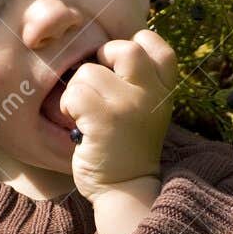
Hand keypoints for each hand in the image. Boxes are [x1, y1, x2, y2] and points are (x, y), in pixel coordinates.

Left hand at [60, 30, 178, 200]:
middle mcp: (152, 95)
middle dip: (102, 60)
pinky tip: (77, 123)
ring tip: (85, 114)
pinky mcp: (104, 120)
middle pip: (125, 49)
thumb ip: (139, 81)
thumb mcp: (147, 110)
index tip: (121, 67)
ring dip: (77, 91)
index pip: (158, 47)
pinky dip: (68, 106)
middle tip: (96, 85)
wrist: (125, 189)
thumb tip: (107, 48)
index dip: (136, 45)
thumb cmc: (127, 147)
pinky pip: (75, 93)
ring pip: (88, 72)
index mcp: (164, 91)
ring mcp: (129, 106)